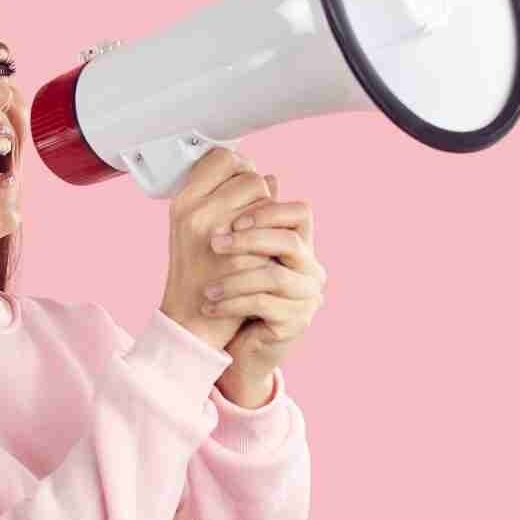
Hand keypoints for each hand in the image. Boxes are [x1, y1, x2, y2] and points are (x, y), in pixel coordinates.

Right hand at [158, 148, 277, 351]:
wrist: (191, 321)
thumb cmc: (196, 272)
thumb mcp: (198, 228)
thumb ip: (227, 199)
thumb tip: (272, 177)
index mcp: (183, 203)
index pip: (221, 158)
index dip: (238, 166)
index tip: (242, 183)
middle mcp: (197, 214)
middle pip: (249, 175)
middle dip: (259, 191)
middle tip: (253, 214)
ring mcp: (220, 235)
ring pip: (267, 200)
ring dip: (270, 212)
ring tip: (257, 233)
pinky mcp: (242, 257)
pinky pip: (273, 229)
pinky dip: (273, 237)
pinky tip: (264, 253)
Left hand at [202, 175, 325, 380]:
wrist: (239, 343)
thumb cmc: (238, 293)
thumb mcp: (237, 253)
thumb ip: (241, 219)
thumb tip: (237, 175)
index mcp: (300, 244)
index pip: (301, 211)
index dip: (269, 209)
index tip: (233, 216)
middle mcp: (311, 268)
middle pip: (290, 241)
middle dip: (249, 239)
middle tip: (214, 243)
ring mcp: (307, 296)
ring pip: (274, 276)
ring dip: (234, 278)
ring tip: (207, 287)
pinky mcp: (296, 322)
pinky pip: (263, 306)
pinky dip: (232, 303)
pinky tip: (210, 305)